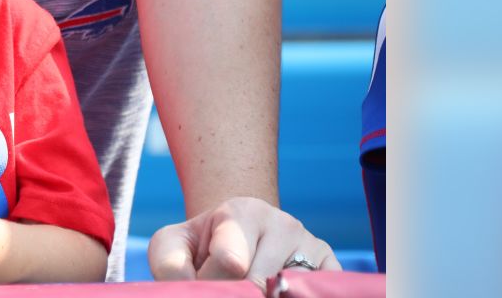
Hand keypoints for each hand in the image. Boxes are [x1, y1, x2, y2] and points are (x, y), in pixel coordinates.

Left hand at [148, 197, 340, 287]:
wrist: (239, 235)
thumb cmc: (201, 244)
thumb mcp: (173, 245)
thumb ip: (170, 264)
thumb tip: (189, 285)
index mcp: (241, 212)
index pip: (231, 262)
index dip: (211, 284)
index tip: (203, 285)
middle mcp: (283, 224)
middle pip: (258, 284)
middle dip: (234, 293)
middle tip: (226, 286)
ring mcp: (311, 247)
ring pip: (287, 290)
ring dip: (262, 294)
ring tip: (246, 285)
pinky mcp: (331, 269)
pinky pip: (316, 292)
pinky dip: (289, 295)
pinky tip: (274, 289)